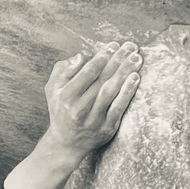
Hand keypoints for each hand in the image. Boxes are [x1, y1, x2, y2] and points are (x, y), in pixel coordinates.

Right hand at [44, 42, 141, 157]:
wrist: (67, 143)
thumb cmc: (61, 109)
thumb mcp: (53, 88)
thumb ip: (63, 70)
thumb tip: (81, 57)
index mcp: (65, 96)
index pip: (87, 72)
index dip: (102, 57)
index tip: (114, 45)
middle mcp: (78, 108)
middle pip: (102, 79)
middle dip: (118, 61)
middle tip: (131, 47)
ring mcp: (93, 119)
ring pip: (111, 92)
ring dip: (125, 73)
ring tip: (136, 59)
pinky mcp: (106, 127)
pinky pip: (119, 107)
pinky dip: (127, 92)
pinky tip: (135, 78)